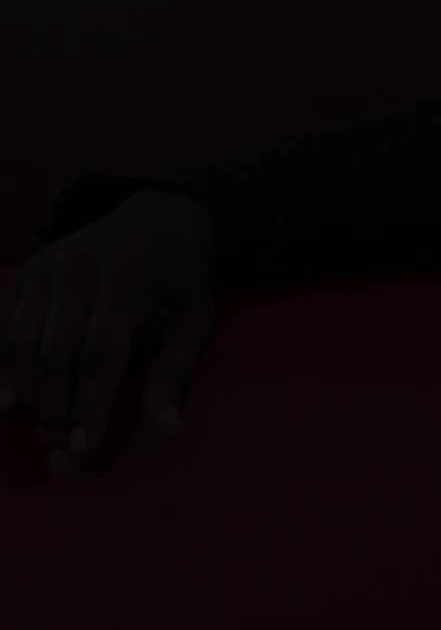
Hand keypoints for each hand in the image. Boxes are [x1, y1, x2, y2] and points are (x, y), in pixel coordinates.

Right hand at [0, 191, 219, 471]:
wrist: (159, 218)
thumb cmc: (180, 280)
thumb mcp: (196, 320)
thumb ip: (175, 373)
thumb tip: (168, 430)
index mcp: (127, 284)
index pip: (102, 355)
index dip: (90, 404)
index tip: (84, 447)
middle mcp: (80, 273)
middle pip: (55, 353)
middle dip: (54, 406)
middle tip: (58, 446)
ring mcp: (46, 269)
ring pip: (19, 340)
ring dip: (23, 390)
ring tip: (35, 426)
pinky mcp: (26, 271)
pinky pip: (2, 322)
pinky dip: (0, 361)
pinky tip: (6, 396)